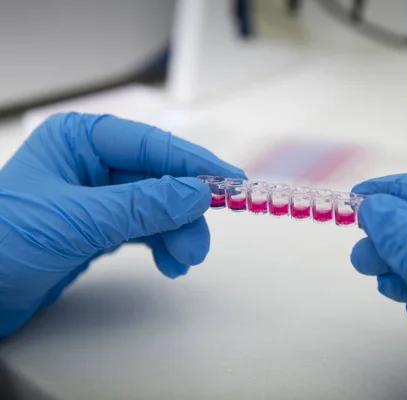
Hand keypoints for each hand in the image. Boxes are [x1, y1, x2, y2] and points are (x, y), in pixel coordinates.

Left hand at [0, 113, 245, 336]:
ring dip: (176, 232)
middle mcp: (92, 163)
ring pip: (156, 207)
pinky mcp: (98, 227)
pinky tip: (170, 263)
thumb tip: (197, 194)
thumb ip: (142, 206)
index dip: (192, 163)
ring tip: (184, 260)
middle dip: (182, 211)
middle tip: (198, 244)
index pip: (151, 145)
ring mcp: (97, 196)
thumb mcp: (77, 220)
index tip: (229, 180)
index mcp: (79, 140)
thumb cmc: (3, 243)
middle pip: (159, 179)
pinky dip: (162, 245)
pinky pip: (144, 228)